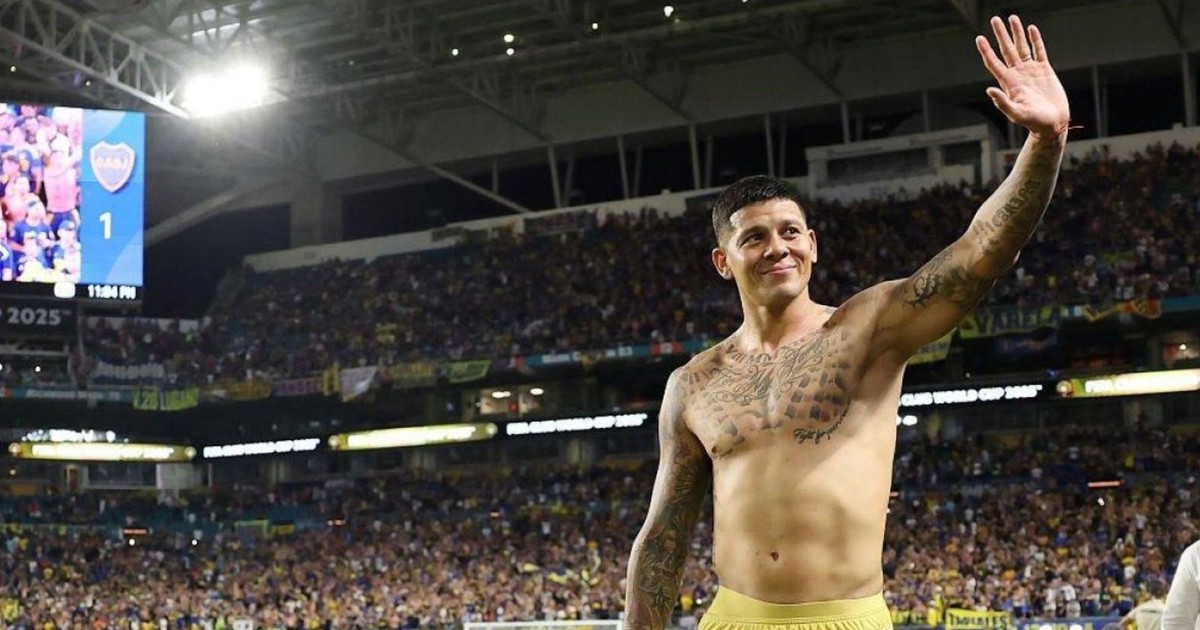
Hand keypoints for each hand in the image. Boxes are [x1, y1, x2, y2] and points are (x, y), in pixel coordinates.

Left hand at [976, 15, 1069, 138]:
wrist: (1053, 123)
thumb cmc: (1033, 122)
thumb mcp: (1016, 113)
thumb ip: (1002, 103)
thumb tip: (989, 90)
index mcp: (1009, 83)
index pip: (994, 62)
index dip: (986, 50)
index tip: (979, 38)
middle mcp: (1018, 74)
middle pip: (1006, 50)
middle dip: (1001, 34)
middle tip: (995, 19)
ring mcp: (1031, 71)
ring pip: (1022, 47)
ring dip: (1017, 33)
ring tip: (1012, 18)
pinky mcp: (1045, 70)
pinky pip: (1039, 50)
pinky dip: (1035, 40)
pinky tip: (1031, 29)